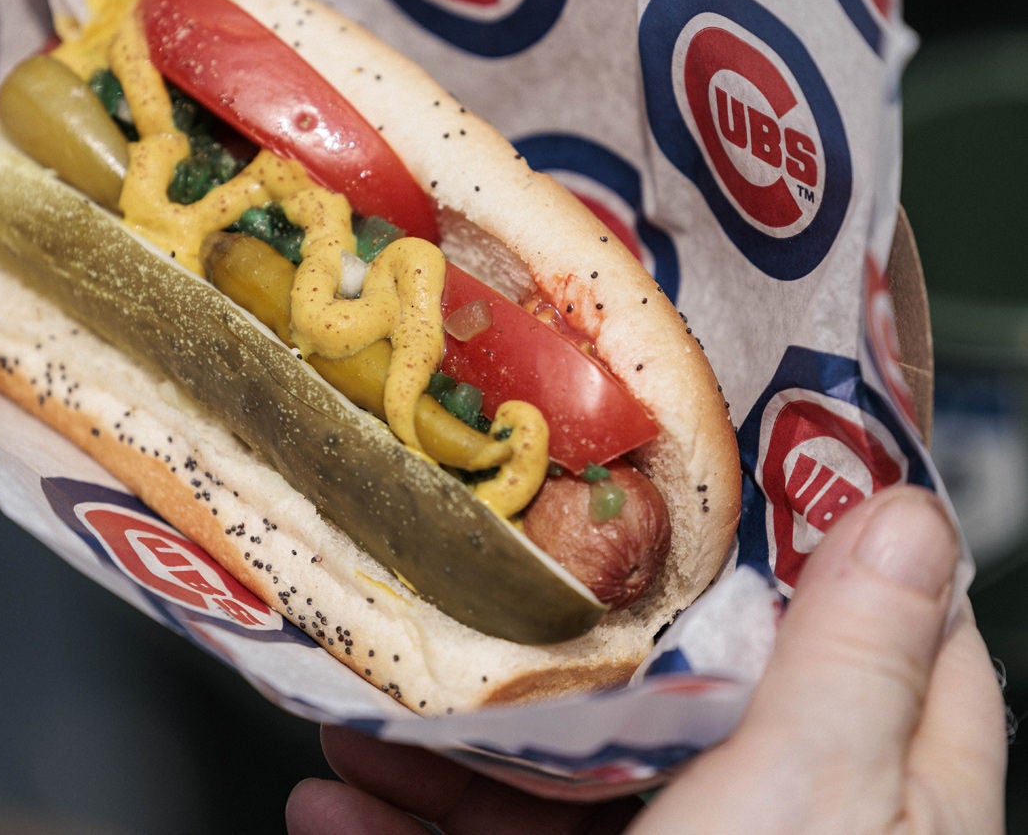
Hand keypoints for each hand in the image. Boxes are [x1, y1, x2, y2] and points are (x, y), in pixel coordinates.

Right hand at [287, 485, 1007, 832]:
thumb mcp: (805, 801)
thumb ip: (854, 664)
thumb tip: (912, 514)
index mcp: (888, 799)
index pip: (901, 636)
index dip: (831, 536)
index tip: (736, 454)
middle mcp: (795, 834)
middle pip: (690, 704)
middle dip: (572, 652)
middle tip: (484, 584)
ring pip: (579, 791)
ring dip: (456, 759)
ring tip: (358, 728)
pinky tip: (338, 817)